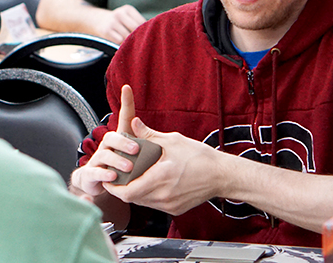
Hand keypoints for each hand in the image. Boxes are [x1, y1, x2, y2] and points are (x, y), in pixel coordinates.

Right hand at [70, 85, 142, 197]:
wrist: (95, 182)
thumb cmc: (118, 166)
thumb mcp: (135, 156)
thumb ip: (145, 146)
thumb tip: (163, 136)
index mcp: (119, 140)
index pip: (123, 118)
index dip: (126, 103)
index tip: (127, 87)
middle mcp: (107, 147)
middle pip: (111, 137)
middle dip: (124, 142)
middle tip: (136, 149)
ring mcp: (97, 160)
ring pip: (104, 155)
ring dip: (117, 160)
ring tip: (129, 167)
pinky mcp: (91, 174)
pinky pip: (95, 172)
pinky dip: (104, 175)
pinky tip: (113, 178)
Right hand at [94, 5, 145, 43]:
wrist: (98, 20)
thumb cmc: (119, 21)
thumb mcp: (128, 16)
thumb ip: (137, 23)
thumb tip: (151, 34)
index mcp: (128, 9)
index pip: (142, 22)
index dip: (145, 30)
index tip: (145, 36)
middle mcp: (120, 13)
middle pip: (135, 29)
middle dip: (137, 36)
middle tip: (139, 42)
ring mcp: (112, 22)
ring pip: (127, 36)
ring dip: (129, 41)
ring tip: (129, 42)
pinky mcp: (106, 31)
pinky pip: (119, 41)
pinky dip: (121, 44)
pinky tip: (120, 42)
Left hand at [104, 113, 224, 215]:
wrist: (221, 175)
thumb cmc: (201, 158)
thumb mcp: (173, 141)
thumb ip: (149, 135)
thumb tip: (133, 123)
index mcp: (160, 178)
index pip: (126, 192)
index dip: (114, 187)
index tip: (110, 178)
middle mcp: (163, 196)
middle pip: (131, 198)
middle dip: (122, 187)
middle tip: (119, 176)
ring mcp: (169, 205)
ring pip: (142, 202)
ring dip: (135, 191)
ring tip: (135, 177)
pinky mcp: (175, 210)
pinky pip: (154, 204)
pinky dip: (149, 194)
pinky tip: (153, 182)